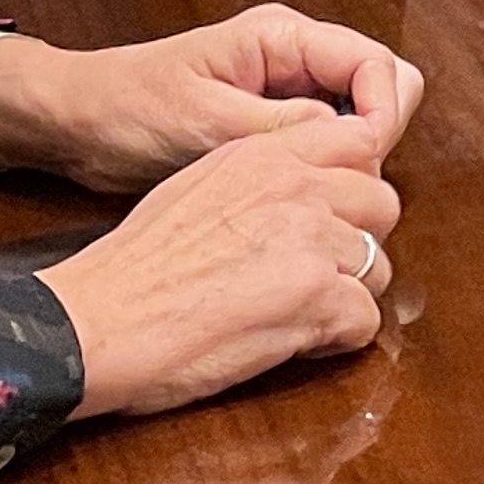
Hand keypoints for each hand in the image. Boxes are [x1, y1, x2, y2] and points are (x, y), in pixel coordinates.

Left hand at [0, 5, 421, 192]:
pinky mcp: (270, 123)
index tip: (365, 163)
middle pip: (376, 89)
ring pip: (354, 120)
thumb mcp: (205, 122)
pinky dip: (323, 171)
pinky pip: (322, 143)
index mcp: (282, 36)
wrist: (74, 123)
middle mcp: (293, 56)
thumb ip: (283, 126)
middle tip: (340, 187)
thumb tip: (354, 140)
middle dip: (373, 137)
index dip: (383, 114)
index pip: (375, 64)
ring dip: (349, 159)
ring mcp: (284, 89)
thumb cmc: (128, 111)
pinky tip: (298, 202)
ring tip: (316, 200)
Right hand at [37, 115, 402, 419]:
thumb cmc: (138, 265)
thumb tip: (309, 184)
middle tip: (318, 271)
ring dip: (348, 294)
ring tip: (299, 311)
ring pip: (377, 266)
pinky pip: (365, 321)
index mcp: (268, 154)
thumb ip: (264, 174)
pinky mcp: (315, 298)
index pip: (360, 141)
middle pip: (381, 204)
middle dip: (357, 241)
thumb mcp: (202, 182)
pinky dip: (336, 339)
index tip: (336, 213)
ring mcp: (311, 240)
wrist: (101, 319)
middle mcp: (298, 186)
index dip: (354, 183)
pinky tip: (294, 341)